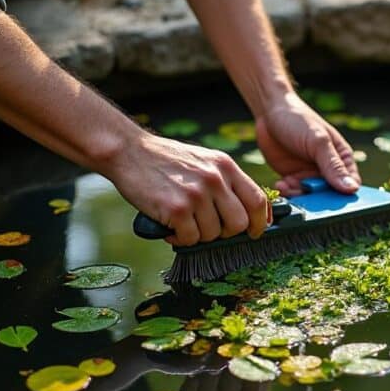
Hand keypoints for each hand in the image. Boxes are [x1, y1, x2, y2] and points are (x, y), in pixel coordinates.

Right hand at [105, 132, 269, 245]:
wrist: (129, 151)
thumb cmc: (165, 160)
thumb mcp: (204, 161)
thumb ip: (225, 182)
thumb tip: (245, 213)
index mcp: (225, 166)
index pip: (257, 199)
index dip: (260, 221)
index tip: (255, 231)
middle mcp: (215, 179)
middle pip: (239, 223)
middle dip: (226, 233)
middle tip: (209, 229)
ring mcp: (196, 194)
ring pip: (213, 234)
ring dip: (198, 235)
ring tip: (183, 222)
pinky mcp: (177, 209)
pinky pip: (190, 238)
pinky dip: (180, 239)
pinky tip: (170, 227)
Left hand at [255, 93, 360, 195]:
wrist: (270, 113)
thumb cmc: (299, 120)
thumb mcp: (318, 142)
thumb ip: (333, 166)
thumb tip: (352, 189)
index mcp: (342, 159)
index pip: (350, 184)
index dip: (344, 196)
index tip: (333, 202)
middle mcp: (328, 170)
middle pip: (330, 196)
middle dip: (318, 199)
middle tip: (304, 193)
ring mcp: (310, 176)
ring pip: (311, 198)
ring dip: (299, 197)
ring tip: (287, 185)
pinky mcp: (293, 179)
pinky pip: (294, 194)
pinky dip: (287, 194)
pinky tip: (280, 184)